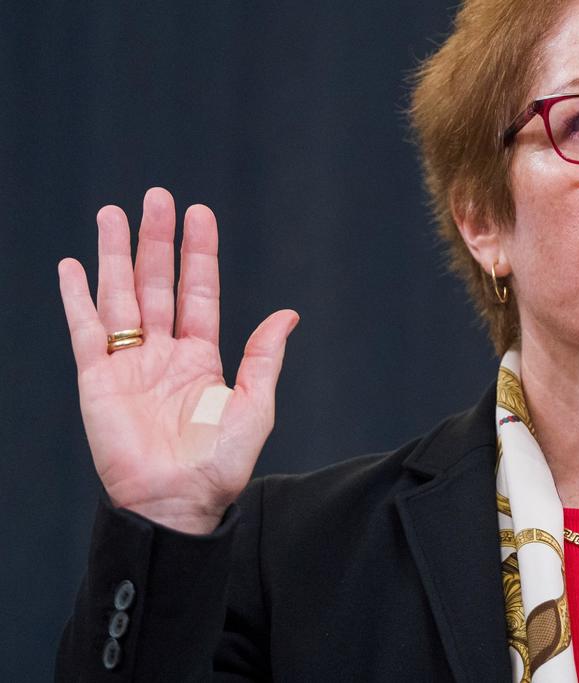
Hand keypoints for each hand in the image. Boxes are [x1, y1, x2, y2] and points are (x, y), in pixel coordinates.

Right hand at [58, 188, 298, 533]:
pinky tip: (73, 266)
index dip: (197, 252)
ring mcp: (128, 363)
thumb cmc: (219, 462)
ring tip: (112, 213)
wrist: (177, 500)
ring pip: (119, 296)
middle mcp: (163, 353)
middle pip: (156, 283)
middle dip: (155, 240)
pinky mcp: (96, 378)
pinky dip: (77, 297)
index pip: (198, 291)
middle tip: (156, 197)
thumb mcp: (254, 404)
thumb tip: (288, 314)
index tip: (199, 213)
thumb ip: (263, 357)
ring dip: (114, 255)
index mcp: (201, 357)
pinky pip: (84, 329)